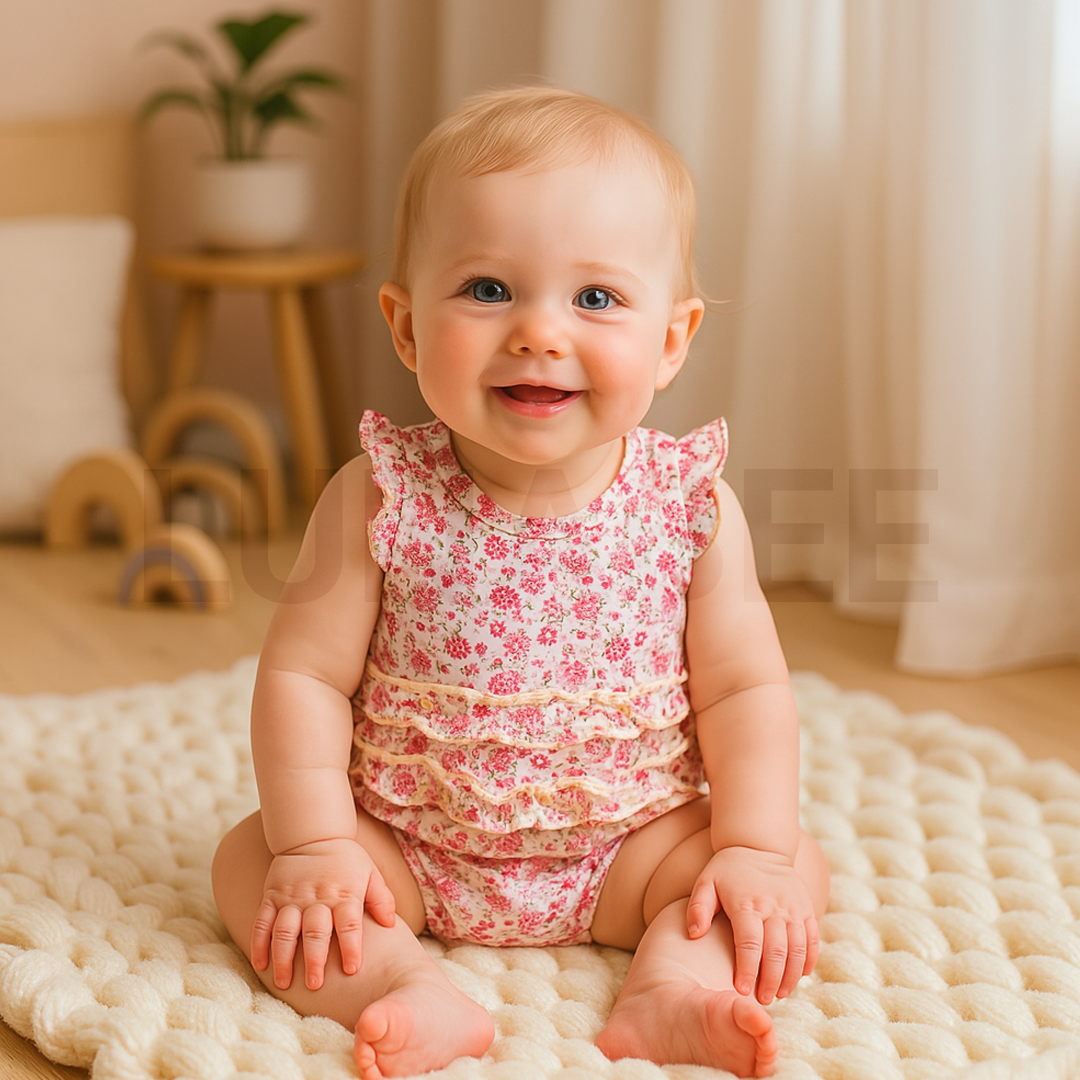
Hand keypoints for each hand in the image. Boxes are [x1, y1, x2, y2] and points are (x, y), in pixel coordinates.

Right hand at [251, 837, 395, 990]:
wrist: (313, 834)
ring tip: (284, 983)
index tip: (351, 970)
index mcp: (344, 894)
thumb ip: (381, 899)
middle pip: (315, 932)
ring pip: (285, 931)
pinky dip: (259, 944)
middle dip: (315, 959)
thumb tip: (390, 925)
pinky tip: (260, 965)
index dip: (351, 947)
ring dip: (283, 958)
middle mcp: (317, 898)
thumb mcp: (370, 873)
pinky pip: (262, 922)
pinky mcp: (272, 896)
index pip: (349, 925)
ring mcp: (292, 898)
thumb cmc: (346, 860)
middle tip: (315, 985)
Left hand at [687, 846, 818, 1003]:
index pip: (749, 943)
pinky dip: (809, 959)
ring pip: (798, 948)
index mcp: (746, 903)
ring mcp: (793, 908)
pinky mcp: (806, 908)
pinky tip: (801, 976)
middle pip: (776, 951)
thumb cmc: (728, 869)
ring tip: (781, 994)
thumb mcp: (706, 881)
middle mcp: (772, 906)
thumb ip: (697, 908)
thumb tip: (693, 934)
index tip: (741, 991)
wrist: (759, 845)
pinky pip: (812, 938)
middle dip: (771, 980)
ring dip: (791, 975)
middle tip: (764, 1001)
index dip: (747, 969)